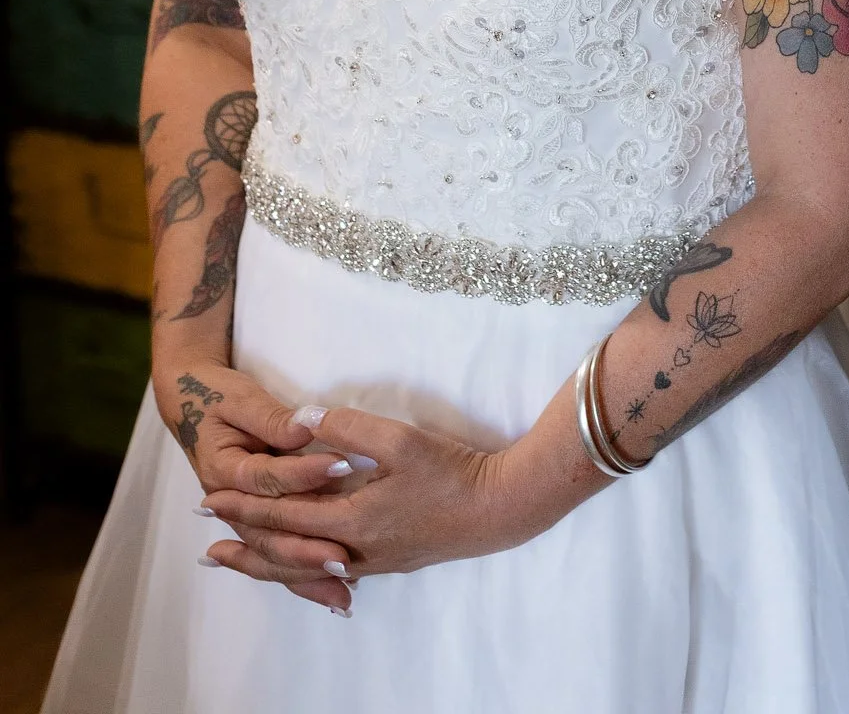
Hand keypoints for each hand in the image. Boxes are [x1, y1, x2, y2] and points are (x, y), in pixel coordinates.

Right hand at [153, 361, 357, 610]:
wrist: (191, 403)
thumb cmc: (219, 397)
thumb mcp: (242, 399)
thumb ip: (273, 419)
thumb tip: (306, 428)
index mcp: (224, 471)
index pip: (269, 478)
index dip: (305, 474)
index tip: (344, 465)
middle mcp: (230, 505)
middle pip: (268, 535)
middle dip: (306, 549)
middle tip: (343, 559)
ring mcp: (242, 519)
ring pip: (272, 554)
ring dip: (306, 576)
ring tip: (343, 593)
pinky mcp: (256, 524)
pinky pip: (278, 555)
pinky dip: (302, 577)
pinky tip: (333, 596)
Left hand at [200, 402, 529, 588]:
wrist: (498, 510)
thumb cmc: (451, 471)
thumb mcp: (399, 438)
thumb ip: (347, 428)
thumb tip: (303, 420)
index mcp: (351, 518)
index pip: (283, 515)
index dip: (244, 508)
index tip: (209, 500)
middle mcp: (353, 550)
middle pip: (284, 552)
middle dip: (244, 544)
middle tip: (205, 543)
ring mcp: (372, 562)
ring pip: (304, 570)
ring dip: (265, 566)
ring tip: (234, 563)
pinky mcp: (389, 563)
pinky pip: (329, 574)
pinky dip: (301, 573)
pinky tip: (299, 571)